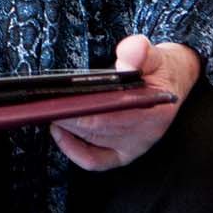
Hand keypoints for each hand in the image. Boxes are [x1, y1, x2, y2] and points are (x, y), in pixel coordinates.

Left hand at [49, 35, 199, 170]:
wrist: (170, 81)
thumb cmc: (156, 67)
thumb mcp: (153, 53)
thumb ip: (140, 51)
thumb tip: (129, 52)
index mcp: (155, 110)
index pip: (115, 116)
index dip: (84, 110)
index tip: (60, 100)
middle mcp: (145, 135)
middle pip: (98, 130)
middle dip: (67, 117)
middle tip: (42, 103)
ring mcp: (134, 147)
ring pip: (92, 144)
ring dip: (67, 128)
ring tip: (46, 109)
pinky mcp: (123, 154)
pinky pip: (95, 160)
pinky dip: (74, 150)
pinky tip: (58, 130)